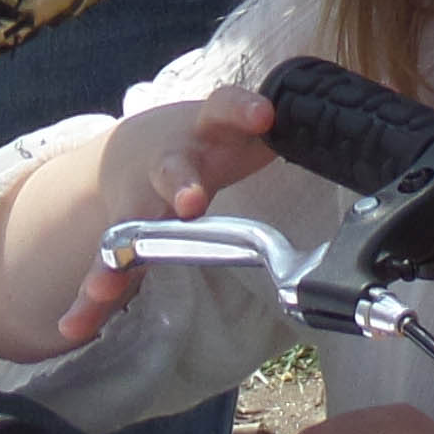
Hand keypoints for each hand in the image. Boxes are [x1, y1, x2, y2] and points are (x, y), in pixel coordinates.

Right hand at [61, 88, 278, 339]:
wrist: (138, 147)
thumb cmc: (208, 141)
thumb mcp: (243, 126)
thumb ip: (290, 127)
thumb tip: (359, 118)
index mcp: (206, 131)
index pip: (226, 107)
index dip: (244, 108)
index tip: (265, 115)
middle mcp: (168, 163)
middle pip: (172, 169)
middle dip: (180, 184)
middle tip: (192, 202)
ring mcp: (139, 201)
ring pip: (128, 227)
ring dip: (120, 254)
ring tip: (110, 283)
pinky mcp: (120, 237)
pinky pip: (103, 272)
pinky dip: (88, 301)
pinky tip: (74, 326)